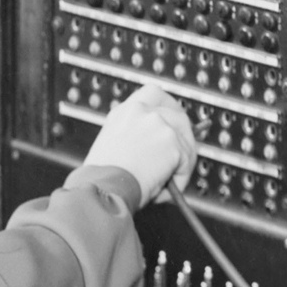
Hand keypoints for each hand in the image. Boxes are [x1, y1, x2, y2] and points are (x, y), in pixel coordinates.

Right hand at [83, 83, 196, 203]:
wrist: (102, 189)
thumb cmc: (101, 178)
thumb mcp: (113, 145)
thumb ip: (135, 136)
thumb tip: (157, 148)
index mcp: (127, 110)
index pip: (154, 95)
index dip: (167, 108)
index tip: (171, 124)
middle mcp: (144, 111)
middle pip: (178, 115)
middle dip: (183, 137)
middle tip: (181, 158)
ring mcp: (161, 125)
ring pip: (186, 143)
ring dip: (180, 164)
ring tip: (164, 184)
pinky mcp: (174, 144)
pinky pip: (186, 164)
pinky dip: (179, 180)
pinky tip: (161, 191)